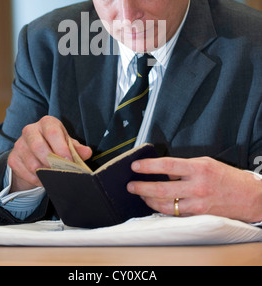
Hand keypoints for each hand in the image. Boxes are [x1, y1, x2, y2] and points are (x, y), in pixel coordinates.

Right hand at [8, 115, 91, 191]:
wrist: (34, 153)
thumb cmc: (55, 145)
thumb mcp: (67, 144)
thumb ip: (77, 148)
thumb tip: (87, 152)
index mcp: (47, 123)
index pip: (53, 132)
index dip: (61, 147)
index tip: (69, 160)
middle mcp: (30, 130)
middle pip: (38, 146)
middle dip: (51, 161)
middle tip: (61, 171)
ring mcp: (19, 144)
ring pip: (31, 162)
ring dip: (44, 173)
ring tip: (54, 177)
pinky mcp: (13, 158)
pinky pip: (25, 172)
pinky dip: (36, 180)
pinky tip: (43, 180)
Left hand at [127, 156, 261, 222]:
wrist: (248, 197)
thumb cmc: (227, 177)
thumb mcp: (206, 163)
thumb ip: (184, 166)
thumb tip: (164, 170)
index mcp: (198, 169)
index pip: (167, 165)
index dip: (149, 166)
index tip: (136, 166)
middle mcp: (197, 187)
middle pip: (162, 188)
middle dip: (142, 187)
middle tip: (131, 185)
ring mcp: (197, 204)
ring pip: (165, 205)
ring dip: (149, 200)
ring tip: (141, 195)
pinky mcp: (198, 216)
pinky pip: (175, 214)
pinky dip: (162, 210)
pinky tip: (155, 205)